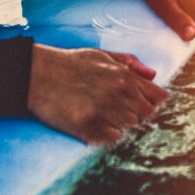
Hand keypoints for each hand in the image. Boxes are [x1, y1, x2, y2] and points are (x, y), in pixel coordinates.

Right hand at [26, 44, 167, 145]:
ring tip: (102, 113)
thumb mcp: (102, 55)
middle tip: (116, 108)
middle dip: (136, 113)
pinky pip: (112, 139)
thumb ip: (130, 63)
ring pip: (130, 127)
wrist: (37, 75)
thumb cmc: (70, 64)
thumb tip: (153, 75)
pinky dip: (107, 134)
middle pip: (146, 115)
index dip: (152, 101)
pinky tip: (94, 122)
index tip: (142, 103)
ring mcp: (104, 112)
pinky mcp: (88, 129)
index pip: (157, 97)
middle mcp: (118, 94)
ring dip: (121, 123)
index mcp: (124, 76)